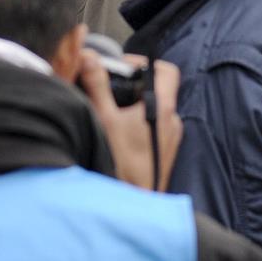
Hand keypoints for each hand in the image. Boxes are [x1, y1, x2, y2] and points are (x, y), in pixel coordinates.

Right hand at [78, 51, 182, 190]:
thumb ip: (97, 85)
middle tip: (112, 92)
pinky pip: (154, 131)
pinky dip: (138, 127)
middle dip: (134, 87)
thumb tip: (89, 57)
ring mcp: (171, 139)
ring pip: (155, 112)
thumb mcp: (104, 118)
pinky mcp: (165, 154)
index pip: (167, 71)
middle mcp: (172, 122)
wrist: (134, 203)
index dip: (145, 64)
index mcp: (163, 108)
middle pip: (158, 90)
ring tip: (112, 115)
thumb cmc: (122, 165)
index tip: (124, 69)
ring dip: (135, 109)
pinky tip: (119, 136)